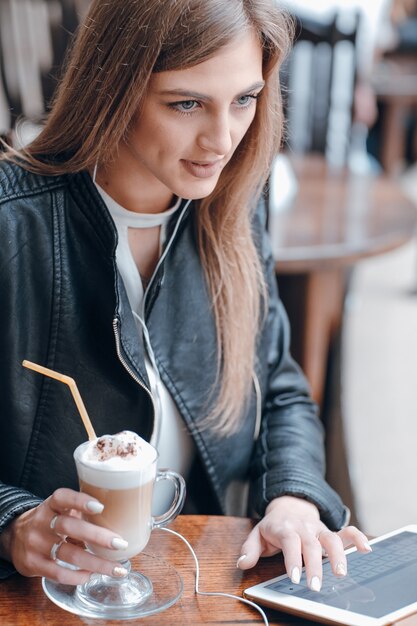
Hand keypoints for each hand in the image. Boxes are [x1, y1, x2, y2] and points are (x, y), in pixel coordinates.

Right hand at [0, 488, 129, 583]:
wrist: (15, 537)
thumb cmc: (49, 521)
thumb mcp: (59, 510)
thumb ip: (81, 511)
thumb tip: (119, 516)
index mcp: (51, 505)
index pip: (63, 497)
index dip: (80, 501)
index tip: (100, 507)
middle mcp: (41, 522)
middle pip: (69, 527)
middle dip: (97, 536)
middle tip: (120, 543)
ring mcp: (36, 544)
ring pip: (68, 554)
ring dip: (95, 563)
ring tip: (116, 568)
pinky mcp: (33, 564)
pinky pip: (57, 573)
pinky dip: (77, 576)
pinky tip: (91, 576)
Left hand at [237, 496, 370, 590]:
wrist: (289, 504)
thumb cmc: (273, 525)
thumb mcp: (257, 534)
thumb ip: (249, 549)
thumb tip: (242, 563)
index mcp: (285, 527)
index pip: (290, 542)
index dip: (293, 559)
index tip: (295, 578)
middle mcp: (304, 527)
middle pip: (311, 545)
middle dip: (315, 566)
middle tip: (316, 587)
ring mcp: (319, 529)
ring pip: (331, 539)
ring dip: (338, 556)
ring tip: (341, 574)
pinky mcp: (331, 531)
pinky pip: (346, 532)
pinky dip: (357, 538)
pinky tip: (367, 548)